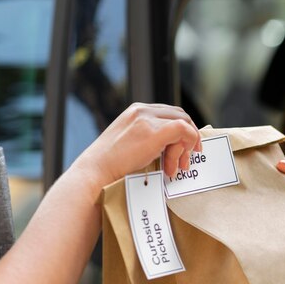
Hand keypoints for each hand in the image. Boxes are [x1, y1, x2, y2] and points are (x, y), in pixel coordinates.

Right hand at [73, 103, 201, 186]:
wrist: (95, 173)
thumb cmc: (111, 166)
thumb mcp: (130, 142)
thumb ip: (148, 137)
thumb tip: (172, 146)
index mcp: (136, 111)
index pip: (170, 113)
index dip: (182, 131)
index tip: (184, 150)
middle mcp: (142, 110)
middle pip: (181, 116)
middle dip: (188, 138)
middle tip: (185, 161)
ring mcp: (147, 119)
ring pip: (184, 124)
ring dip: (186, 148)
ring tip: (177, 168)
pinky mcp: (153, 132)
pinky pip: (184, 131)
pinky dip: (188, 146)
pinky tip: (178, 163)